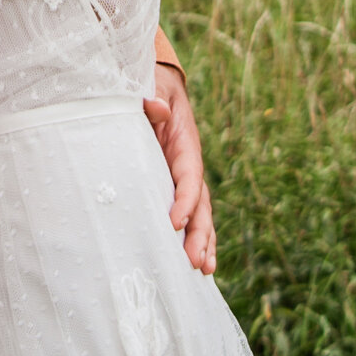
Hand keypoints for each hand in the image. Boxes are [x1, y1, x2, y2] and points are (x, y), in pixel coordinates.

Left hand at [143, 68, 216, 274]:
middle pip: (201, 203)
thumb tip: (156, 108)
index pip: (189, 176)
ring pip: (200, 215)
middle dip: (200, 233)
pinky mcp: (175, 188)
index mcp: (184, 144)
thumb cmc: (151, 89)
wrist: (157, 88)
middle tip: (196, 261)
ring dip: (204, 242)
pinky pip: (188, 215)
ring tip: (205, 270)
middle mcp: (190, 166)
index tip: (174, 223)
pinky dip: (194, 238)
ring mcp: (184, 179)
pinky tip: (196, 265)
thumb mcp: (152, 85)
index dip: (185, 200)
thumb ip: (153, 98)